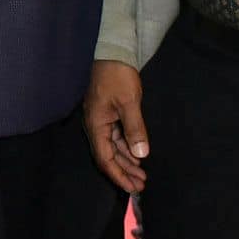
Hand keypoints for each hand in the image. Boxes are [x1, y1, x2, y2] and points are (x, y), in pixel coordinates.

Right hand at [83, 60, 149, 192]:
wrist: (112, 50)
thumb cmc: (118, 76)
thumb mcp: (129, 102)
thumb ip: (135, 129)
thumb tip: (141, 155)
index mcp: (96, 125)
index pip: (105, 159)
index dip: (118, 175)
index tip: (132, 188)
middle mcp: (96, 125)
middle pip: (108, 156)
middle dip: (124, 172)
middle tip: (141, 185)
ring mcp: (101, 119)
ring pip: (113, 147)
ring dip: (126, 161)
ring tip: (142, 174)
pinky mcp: (108, 113)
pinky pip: (116, 137)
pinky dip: (126, 147)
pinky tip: (137, 154)